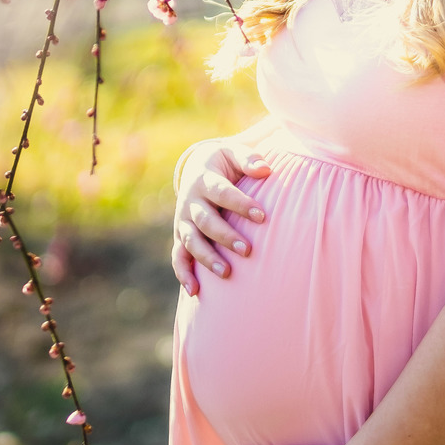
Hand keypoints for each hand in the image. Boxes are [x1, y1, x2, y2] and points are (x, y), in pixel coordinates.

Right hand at [171, 141, 271, 295]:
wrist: (196, 166)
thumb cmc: (223, 163)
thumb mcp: (233, 152)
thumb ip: (249, 159)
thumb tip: (266, 170)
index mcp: (204, 179)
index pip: (222, 192)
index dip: (241, 204)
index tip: (263, 216)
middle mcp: (190, 201)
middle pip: (206, 221)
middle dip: (225, 236)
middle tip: (248, 250)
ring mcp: (183, 220)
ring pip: (191, 241)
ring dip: (207, 257)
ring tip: (227, 272)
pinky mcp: (181, 235)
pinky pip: (178, 256)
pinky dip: (183, 273)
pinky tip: (195, 291)